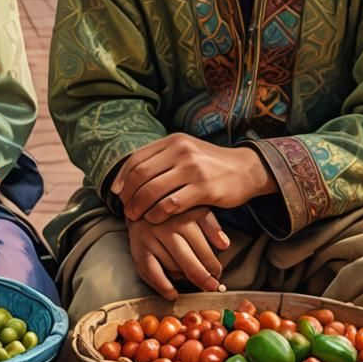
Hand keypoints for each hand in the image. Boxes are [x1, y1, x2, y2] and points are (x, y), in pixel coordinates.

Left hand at [112, 135, 275, 223]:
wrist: (245, 169)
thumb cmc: (209, 164)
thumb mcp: (185, 151)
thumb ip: (161, 159)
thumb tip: (129, 175)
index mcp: (173, 141)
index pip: (137, 159)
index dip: (123, 178)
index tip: (117, 193)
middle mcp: (181, 151)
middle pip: (141, 175)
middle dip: (129, 195)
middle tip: (126, 210)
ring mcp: (193, 169)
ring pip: (153, 190)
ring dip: (140, 207)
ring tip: (136, 218)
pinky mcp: (204, 189)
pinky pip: (171, 204)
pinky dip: (158, 214)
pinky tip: (155, 220)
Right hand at [126, 207, 229, 299]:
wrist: (141, 200)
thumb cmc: (174, 209)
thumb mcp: (196, 208)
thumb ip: (212, 225)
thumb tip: (224, 245)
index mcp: (184, 215)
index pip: (203, 248)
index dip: (213, 265)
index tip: (217, 274)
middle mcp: (166, 225)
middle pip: (189, 262)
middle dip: (203, 278)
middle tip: (211, 286)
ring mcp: (150, 236)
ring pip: (172, 268)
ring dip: (183, 277)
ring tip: (188, 276)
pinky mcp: (137, 246)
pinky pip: (151, 272)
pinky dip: (162, 286)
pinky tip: (172, 293)